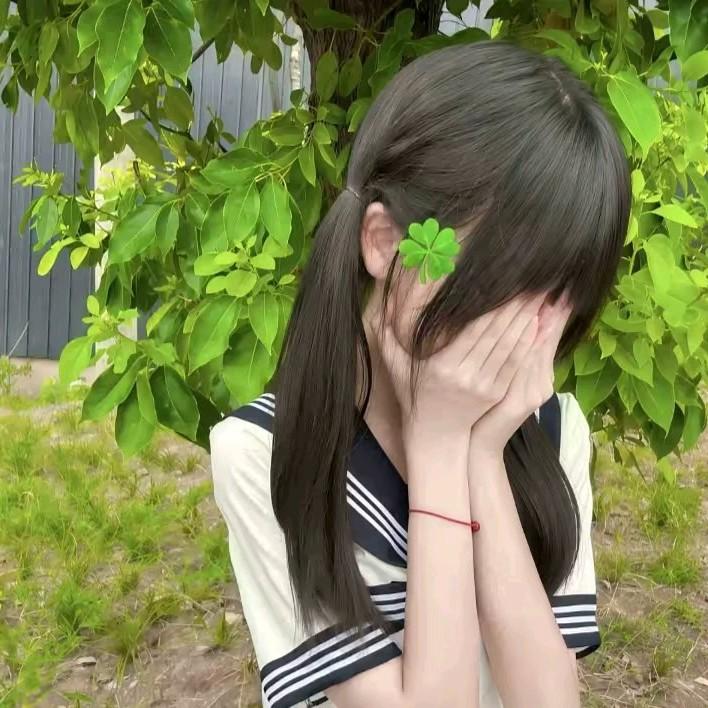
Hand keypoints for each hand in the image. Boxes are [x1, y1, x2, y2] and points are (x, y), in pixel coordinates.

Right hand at [372, 293, 543, 446]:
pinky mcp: (497, 392)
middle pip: (497, 335)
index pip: (474, 330)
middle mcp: (466, 376)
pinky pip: (516, 363)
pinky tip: (536, 322)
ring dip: (527, 320)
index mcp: (442, 367)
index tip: (508, 284)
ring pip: (511, 347)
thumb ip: (386, 333)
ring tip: (540, 296)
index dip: (495, 307)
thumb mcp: (394, 365)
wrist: (435, 436)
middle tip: (534, 281)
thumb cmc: (413, 396)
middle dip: (517, 307)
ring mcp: (485, 386)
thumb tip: (382, 299)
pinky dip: (528, 342)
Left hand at [468, 292, 572, 455]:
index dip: (556, 313)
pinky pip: (524, 367)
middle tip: (553, 282)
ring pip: (538, 350)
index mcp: (538, 376)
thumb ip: (510, 353)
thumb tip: (521, 319)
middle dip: (552, 312)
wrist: (477, 445)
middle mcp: (540, 382)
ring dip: (542, 322)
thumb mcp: (502, 380)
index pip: (549, 337)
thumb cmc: (484, 409)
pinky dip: (528, 347)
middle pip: (547, 340)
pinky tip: (531, 326)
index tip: (559, 287)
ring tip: (545, 295)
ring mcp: (532, 392)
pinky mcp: (521, 401)